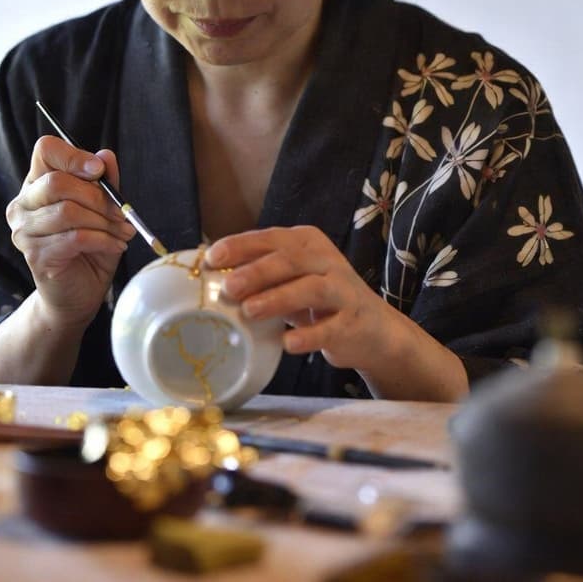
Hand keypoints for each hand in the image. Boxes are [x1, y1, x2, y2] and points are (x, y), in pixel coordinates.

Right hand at [6, 136, 135, 329]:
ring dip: (103, 221)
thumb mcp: (103, 210)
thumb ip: (104, 182)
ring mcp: (24, 231)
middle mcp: (23, 204)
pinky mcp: (35, 255)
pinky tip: (116, 245)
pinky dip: (103, 239)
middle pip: (56, 182)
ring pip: (67, 211)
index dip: (73, 156)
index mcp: (37, 183)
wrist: (78, 294)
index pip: (45, 150)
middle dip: (97, 196)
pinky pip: (74, 238)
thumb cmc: (89, 246)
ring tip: (122, 231)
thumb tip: (106, 156)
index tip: (99, 171)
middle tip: (121, 212)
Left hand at [204, 226, 468, 400]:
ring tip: (250, 311)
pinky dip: (307, 336)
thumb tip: (210, 270)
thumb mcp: (292, 277)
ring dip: (277, 299)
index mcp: (308, 241)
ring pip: (310, 289)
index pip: (271, 238)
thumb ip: (262, 270)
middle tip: (228, 286)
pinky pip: (328, 329)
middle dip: (256, 271)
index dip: (241, 246)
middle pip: (290, 260)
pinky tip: (287, 344)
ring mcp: (343, 291)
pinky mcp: (352, 323)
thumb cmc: (318, 300)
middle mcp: (327, 260)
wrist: (373, 330)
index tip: (212, 258)